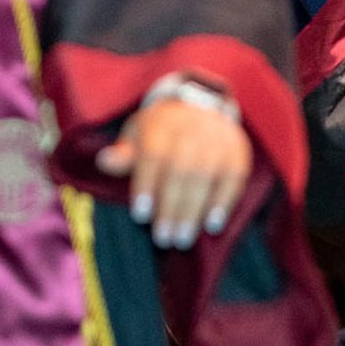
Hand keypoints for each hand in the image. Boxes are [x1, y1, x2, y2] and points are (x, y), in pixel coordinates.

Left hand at [97, 99, 251, 249]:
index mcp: (163, 124)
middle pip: (182, 171)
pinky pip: (234, 181)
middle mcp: (193, 130)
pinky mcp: (239, 153)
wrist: (202, 106)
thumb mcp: (138, 134)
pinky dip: (223, 204)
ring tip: (183, 239)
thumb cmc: (163, 130)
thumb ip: (125, 153)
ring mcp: (219, 141)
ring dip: (194, 212)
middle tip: (163, 238)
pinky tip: (212, 225)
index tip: (141, 215)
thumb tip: (105, 162)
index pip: (154, 156)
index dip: (147, 186)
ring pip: (206, 179)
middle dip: (171, 208)